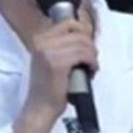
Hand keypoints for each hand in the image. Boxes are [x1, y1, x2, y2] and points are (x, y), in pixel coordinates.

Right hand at [14, 18, 97, 132]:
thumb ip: (62, 45)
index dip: (83, 32)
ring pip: (83, 43)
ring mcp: (48, 52)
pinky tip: (91, 70)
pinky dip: (92, 61)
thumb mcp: (50, 59)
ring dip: (92, 55)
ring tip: (91, 66)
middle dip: (90, 45)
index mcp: (40, 39)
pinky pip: (83, 54)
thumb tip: (84, 34)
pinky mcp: (57, 63)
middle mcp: (42, 42)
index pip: (68, 23)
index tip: (87, 46)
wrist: (40, 109)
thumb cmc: (49, 87)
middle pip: (77, 31)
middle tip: (91, 59)